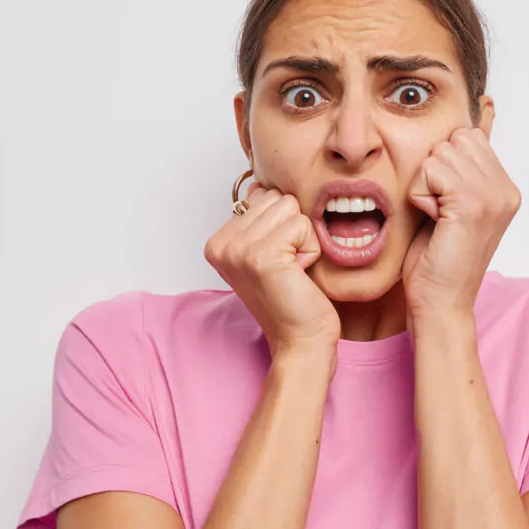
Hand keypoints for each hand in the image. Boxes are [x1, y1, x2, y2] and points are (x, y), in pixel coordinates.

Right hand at [205, 182, 339, 359]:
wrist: (300, 342)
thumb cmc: (292, 300)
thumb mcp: (267, 254)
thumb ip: (259, 220)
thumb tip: (259, 185)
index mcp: (217, 242)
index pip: (261, 196)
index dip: (281, 227)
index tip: (277, 263)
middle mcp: (221, 244)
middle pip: (276, 197)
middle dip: (293, 229)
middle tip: (288, 268)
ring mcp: (238, 249)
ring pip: (290, 207)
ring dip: (302, 239)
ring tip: (293, 270)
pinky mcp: (261, 255)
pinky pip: (301, 225)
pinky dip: (310, 250)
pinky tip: (299, 275)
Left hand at [401, 127, 521, 321]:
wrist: (442, 304)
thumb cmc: (438, 261)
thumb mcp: (452, 207)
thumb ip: (460, 172)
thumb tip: (457, 131)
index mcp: (506, 189)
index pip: (468, 137)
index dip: (444, 166)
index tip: (447, 206)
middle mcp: (506, 189)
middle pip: (454, 140)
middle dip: (434, 172)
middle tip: (439, 212)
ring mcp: (492, 195)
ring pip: (439, 153)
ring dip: (425, 185)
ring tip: (436, 219)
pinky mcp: (471, 203)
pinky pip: (429, 171)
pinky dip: (419, 195)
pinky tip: (432, 221)